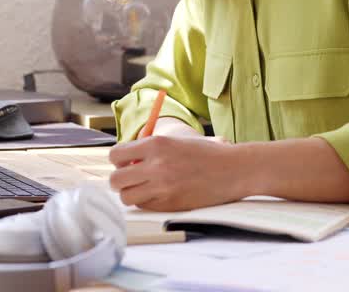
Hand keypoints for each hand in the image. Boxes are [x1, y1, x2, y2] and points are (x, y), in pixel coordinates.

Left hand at [108, 135, 245, 210]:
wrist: (233, 169)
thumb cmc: (206, 153)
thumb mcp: (176, 141)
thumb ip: (150, 148)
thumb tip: (127, 159)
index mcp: (156, 144)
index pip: (116, 155)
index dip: (118, 161)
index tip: (126, 163)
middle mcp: (155, 165)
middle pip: (115, 180)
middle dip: (120, 180)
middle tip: (130, 179)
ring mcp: (162, 187)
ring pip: (126, 197)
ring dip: (132, 193)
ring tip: (144, 188)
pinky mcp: (170, 204)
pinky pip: (144, 206)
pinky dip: (147, 202)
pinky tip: (159, 195)